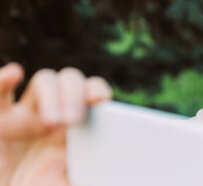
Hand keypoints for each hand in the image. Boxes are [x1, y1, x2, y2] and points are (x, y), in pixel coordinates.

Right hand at [0, 63, 111, 185]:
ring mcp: (27, 113)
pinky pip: (0, 94)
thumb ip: (89, 176)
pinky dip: (4, 82)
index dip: (97, 90)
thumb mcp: (68, 183)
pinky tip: (14, 74)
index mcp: (79, 125)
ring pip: (45, 81)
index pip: (93, 93)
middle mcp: (56, 111)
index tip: (101, 100)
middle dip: (74, 95)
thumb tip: (113, 175)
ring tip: (51, 122)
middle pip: (71, 81)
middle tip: (72, 120)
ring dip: (51, 95)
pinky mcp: (0, 118)